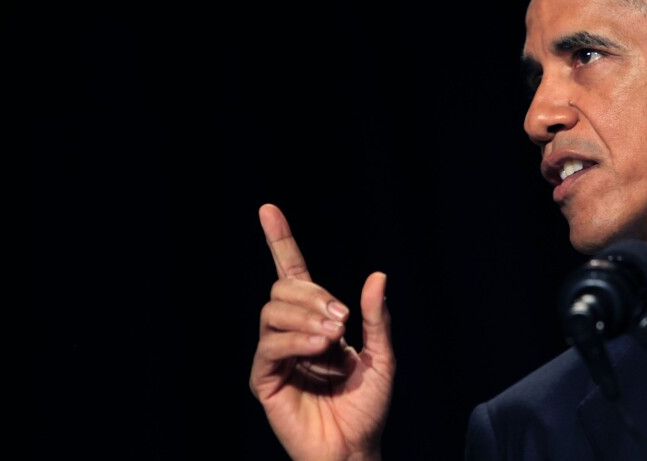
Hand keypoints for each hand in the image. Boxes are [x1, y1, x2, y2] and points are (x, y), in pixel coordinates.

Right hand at [249, 203, 395, 459]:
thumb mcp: (382, 356)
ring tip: (334, 338)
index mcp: (315, 322)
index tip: (268, 210)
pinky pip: (270, 344)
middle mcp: (291, 333)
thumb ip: (377, 317)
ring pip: (272, 310)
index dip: (280, 241)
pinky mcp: (264, 379)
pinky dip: (296, 340)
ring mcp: (275, 355)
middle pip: (283, 289)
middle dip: (315, 296)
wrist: (355, 448)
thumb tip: (377, 275)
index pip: (291, 273)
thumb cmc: (368, 406)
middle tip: (343, 322)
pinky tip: (319, 349)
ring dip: (307, 317)